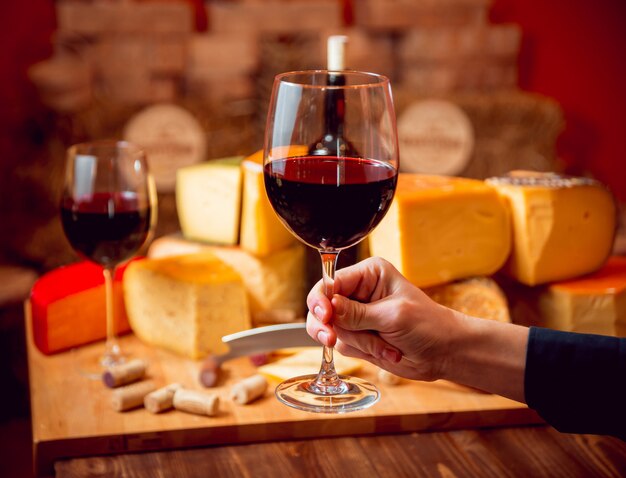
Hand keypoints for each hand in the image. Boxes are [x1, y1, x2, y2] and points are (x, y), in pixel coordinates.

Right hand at [306, 257, 528, 401]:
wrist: (445, 352)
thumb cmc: (428, 325)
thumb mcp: (392, 316)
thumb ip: (357, 313)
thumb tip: (328, 307)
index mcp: (368, 274)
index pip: (331, 282)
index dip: (322, 300)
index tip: (324, 317)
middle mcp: (358, 292)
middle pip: (322, 307)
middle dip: (330, 326)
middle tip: (332, 338)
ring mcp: (356, 316)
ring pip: (332, 330)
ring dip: (358, 342)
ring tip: (386, 346)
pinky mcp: (358, 336)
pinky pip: (344, 346)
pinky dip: (363, 352)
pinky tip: (387, 351)